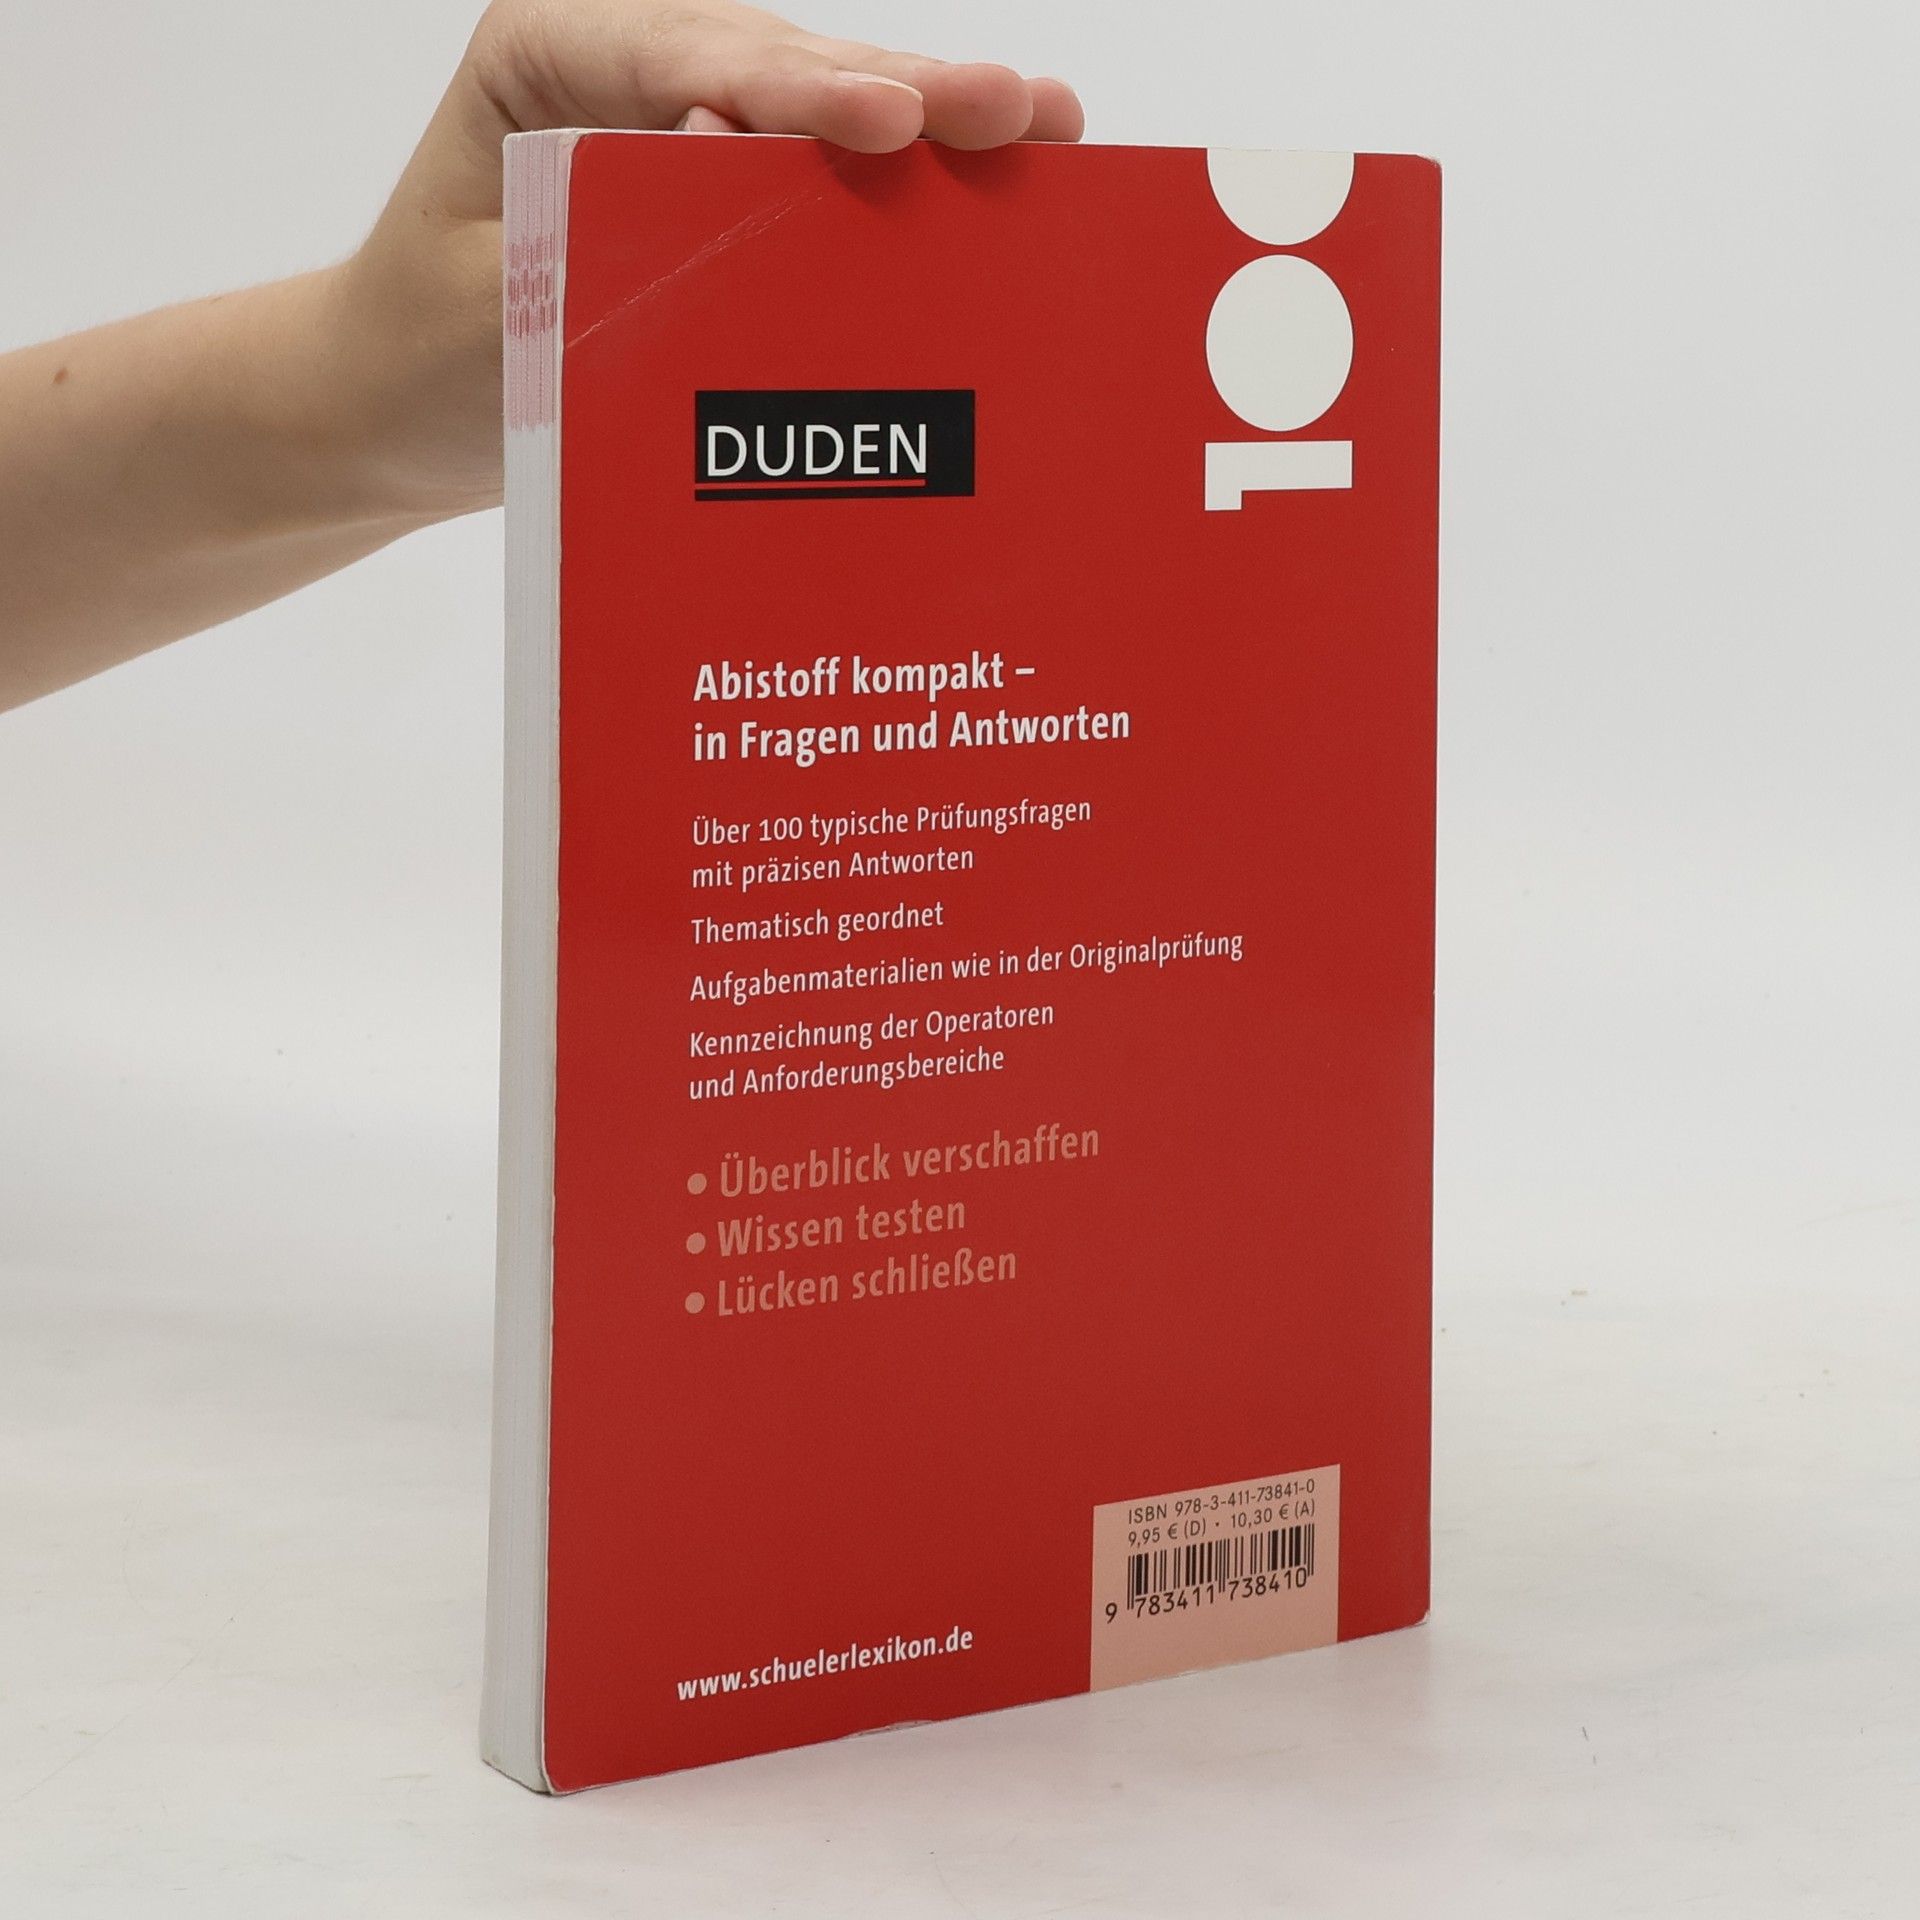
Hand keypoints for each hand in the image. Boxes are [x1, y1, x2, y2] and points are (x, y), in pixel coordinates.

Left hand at [338, 1, 1083, 515]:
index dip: (806, 91)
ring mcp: (674, 125)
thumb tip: (714, 156)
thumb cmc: (419, 357)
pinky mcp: (709, 198)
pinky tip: (988, 179)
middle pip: (781, 67)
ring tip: (1045, 129)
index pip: (695, 63)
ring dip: (930, 124)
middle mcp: (622, 69)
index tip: (896, 119)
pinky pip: (812, 180)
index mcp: (548, 56)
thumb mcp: (494, 310)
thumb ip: (598, 240)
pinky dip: (897, 186)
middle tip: (1023, 111)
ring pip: (816, 111)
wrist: (385, 409)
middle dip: (908, 91)